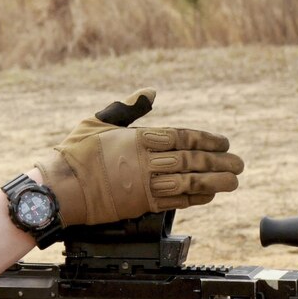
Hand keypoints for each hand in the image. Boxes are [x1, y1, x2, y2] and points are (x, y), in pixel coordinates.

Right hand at [35, 88, 243, 225]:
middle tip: (238, 163)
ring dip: (214, 182)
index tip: (223, 142)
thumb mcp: (98, 121)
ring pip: (188, 182)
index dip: (206, 140)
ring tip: (233, 181)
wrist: (59, 188)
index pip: (181, 137)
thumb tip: (150, 93)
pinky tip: (208, 195)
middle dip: (217, 162)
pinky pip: (175, 202)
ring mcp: (144, 186)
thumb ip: (127, 108)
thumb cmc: (75, 154)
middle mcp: (145, 162)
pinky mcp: (140, 205)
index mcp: (137, 139)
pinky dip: (194, 198)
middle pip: (190, 160)